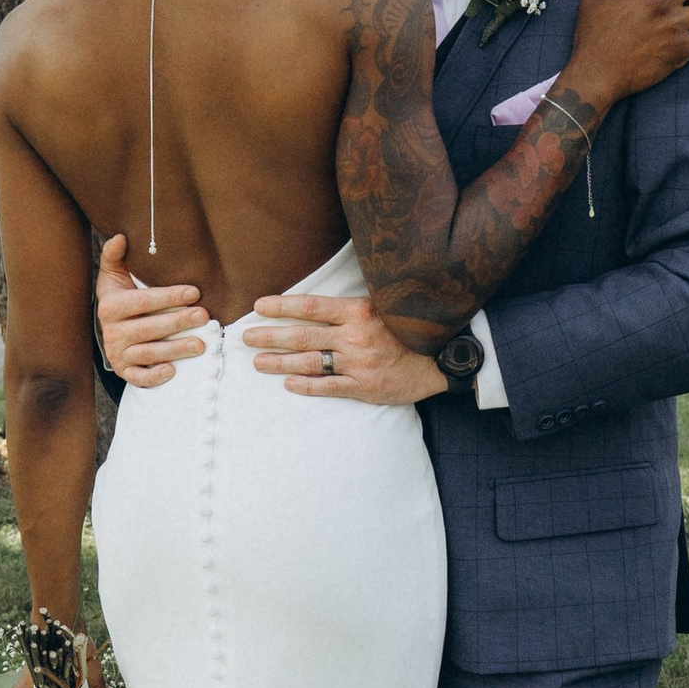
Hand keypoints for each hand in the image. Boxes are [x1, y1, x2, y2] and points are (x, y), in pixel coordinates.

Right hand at [96, 232, 208, 386]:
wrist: (109, 329)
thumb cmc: (120, 297)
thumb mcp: (113, 275)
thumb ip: (115, 256)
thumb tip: (120, 236)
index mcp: (111, 306)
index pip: (143, 301)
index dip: (168, 297)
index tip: (194, 292)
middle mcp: (111, 332)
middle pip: (149, 328)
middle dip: (178, 322)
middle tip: (205, 316)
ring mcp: (118, 353)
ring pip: (149, 353)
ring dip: (176, 350)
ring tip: (201, 344)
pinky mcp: (126, 371)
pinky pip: (139, 377)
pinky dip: (154, 376)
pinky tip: (172, 371)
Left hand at [247, 290, 445, 407]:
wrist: (443, 357)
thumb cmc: (410, 328)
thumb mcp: (384, 305)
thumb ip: (352, 305)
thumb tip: (319, 301)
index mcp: (359, 311)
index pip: (311, 306)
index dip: (282, 306)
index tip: (258, 306)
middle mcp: (355, 336)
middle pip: (302, 335)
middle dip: (269, 336)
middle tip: (245, 337)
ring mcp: (359, 363)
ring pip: (309, 362)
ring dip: (279, 362)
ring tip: (257, 362)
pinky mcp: (365, 386)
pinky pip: (329, 386)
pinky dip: (306, 385)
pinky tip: (288, 384)